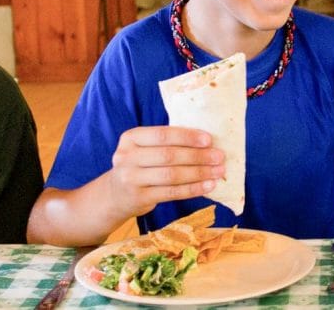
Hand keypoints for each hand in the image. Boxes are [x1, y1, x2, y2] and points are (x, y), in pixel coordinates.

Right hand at [104, 126, 224, 218]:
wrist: (114, 195)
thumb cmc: (138, 166)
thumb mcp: (142, 149)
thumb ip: (165, 143)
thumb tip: (205, 142)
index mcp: (130, 138)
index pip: (162, 134)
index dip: (187, 137)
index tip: (209, 139)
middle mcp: (127, 157)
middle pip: (169, 155)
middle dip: (198, 156)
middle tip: (219, 156)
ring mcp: (132, 179)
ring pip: (172, 175)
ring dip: (199, 173)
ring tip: (218, 171)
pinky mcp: (140, 198)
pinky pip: (172, 192)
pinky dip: (193, 189)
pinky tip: (208, 186)